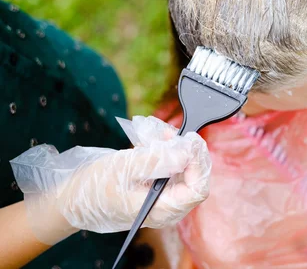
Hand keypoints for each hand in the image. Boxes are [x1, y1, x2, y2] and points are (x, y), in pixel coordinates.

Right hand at [10, 116, 210, 244]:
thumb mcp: (126, 168)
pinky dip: (161, 149)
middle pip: (192, 175)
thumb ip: (159, 160)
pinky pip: (167, 165)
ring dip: (171, 145)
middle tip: (169, 131)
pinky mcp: (155, 185)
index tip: (190, 140)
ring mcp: (162, 196)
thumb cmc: (95, 187)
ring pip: (180, 166)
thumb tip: (188, 152)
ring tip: (153, 131)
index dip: (199, 163)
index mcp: (162, 209)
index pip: (198, 189)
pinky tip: (148, 137)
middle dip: (183, 149)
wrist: (72, 198)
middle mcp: (167, 205)